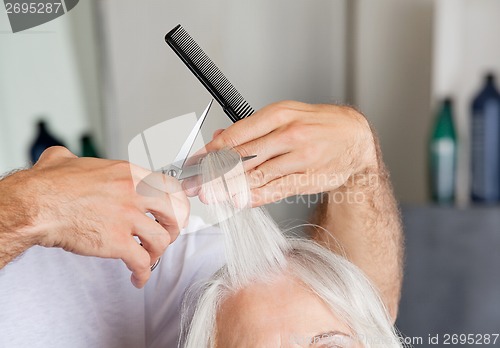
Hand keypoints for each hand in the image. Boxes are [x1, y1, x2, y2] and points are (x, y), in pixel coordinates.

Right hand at [23, 147, 188, 287]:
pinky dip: (143, 273)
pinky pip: (141, 262)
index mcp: (128, 174)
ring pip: (161, 240)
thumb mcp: (65, 160)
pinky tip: (137, 278)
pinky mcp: (117, 242)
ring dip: (158, 253)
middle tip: (167, 236)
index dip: (177, 203)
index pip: (170, 186)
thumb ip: (73, 158)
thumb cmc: (48, 185)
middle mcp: (134, 193)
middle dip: (174, 228)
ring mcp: (127, 218)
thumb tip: (64, 158)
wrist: (35, 206)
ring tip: (148, 258)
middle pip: (175, 213)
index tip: (174, 213)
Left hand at [184, 101, 377, 206]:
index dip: (211, 152)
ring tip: (210, 195)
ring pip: (257, 176)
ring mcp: (300, 158)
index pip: (236, 136)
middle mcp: (289, 135)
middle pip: (242, 157)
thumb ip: (251, 128)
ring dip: (229, 188)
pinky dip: (254, 197)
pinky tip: (239, 200)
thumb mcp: (285, 115)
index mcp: (279, 114)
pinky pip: (275, 190)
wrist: (354, 138)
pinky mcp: (309, 178)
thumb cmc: (316, 125)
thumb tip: (218, 139)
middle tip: (194, 185)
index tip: (194, 163)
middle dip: (213, 174)